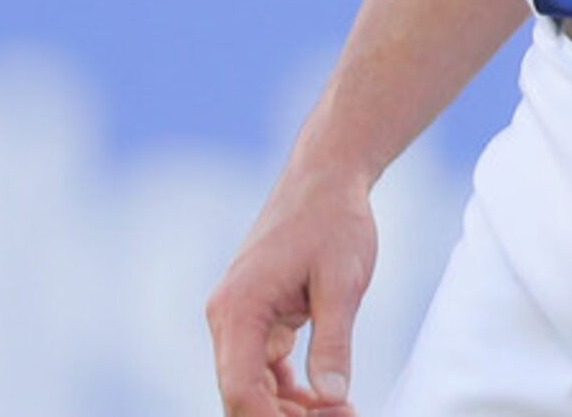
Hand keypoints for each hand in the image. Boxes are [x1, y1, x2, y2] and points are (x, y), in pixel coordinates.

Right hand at [208, 161, 378, 416]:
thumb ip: (333, 343)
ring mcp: (239, 319)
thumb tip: (330, 398)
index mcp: (238, 309)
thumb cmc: (334, 221)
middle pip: (243, 395)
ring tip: (344, 412)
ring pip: (254, 386)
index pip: (241, 389)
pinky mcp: (256, 317)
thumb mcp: (343, 283)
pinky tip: (329, 399)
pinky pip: (265, 368)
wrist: (326, 177)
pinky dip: (292, 389)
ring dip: (292, 409)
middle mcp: (227, 318)